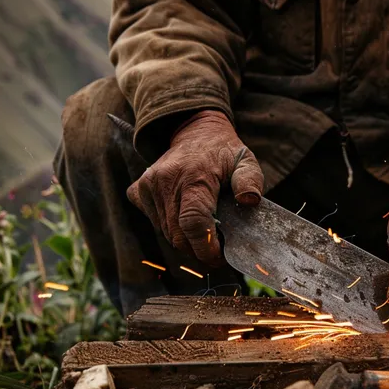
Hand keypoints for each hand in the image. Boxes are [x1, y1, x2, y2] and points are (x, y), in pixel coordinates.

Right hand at [127, 109, 263, 265]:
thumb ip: (250, 180)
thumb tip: (249, 200)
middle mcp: (166, 181)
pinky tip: (185, 215)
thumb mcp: (245, 160)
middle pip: (178, 235)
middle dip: (197, 250)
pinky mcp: (138, 190)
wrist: (195, 131)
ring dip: (185, 239)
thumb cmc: (223, 151)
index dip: (206, 247)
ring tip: (205, 231)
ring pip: (165, 233)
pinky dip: (171, 227)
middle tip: (216, 249)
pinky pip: (155, 222)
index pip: (193, 223)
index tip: (219, 257)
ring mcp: (148, 186)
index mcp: (194, 176)